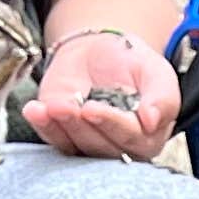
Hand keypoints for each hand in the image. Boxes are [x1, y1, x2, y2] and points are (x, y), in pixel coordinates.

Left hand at [29, 23, 178, 164]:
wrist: (100, 50)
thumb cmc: (132, 64)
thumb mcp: (156, 72)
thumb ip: (163, 96)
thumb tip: (152, 120)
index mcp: (147, 138)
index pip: (131, 140)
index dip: (111, 125)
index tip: (92, 108)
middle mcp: (119, 147)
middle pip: (101, 148)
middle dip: (81, 128)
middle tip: (67, 106)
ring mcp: (89, 143)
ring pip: (76, 147)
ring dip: (61, 128)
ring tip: (53, 105)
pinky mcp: (64, 135)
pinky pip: (53, 139)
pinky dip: (42, 126)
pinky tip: (35, 110)